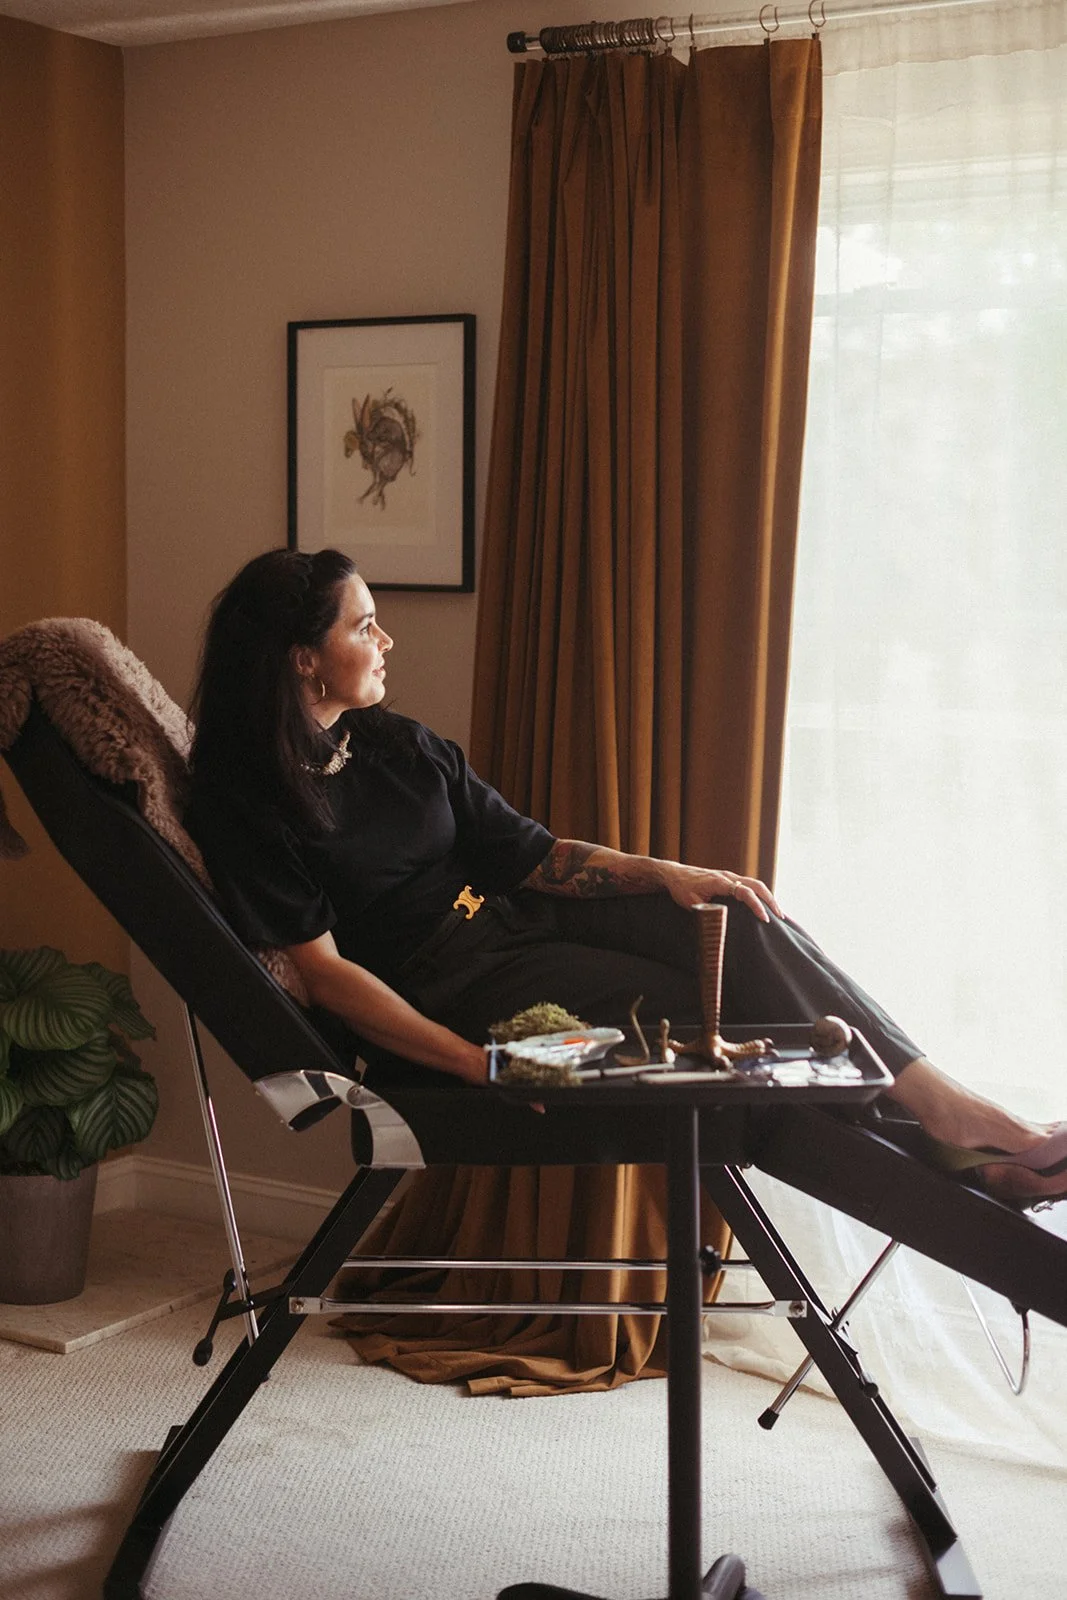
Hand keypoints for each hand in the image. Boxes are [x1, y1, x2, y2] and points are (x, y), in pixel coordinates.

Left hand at [656, 862, 782, 922]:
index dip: (756, 905)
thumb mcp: (690, 901)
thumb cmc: (681, 888)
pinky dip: (759, 894)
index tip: (765, 919)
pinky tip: (764, 906)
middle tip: (780, 917)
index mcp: (720, 882)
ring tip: (777, 913)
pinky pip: (749, 885)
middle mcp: (728, 876)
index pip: (744, 892)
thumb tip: (720, 922)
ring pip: (755, 884)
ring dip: (767, 897)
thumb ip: (705, 909)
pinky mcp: (728, 879)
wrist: (674, 874)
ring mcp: (729, 876)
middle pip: (756, 885)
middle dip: (770, 901)